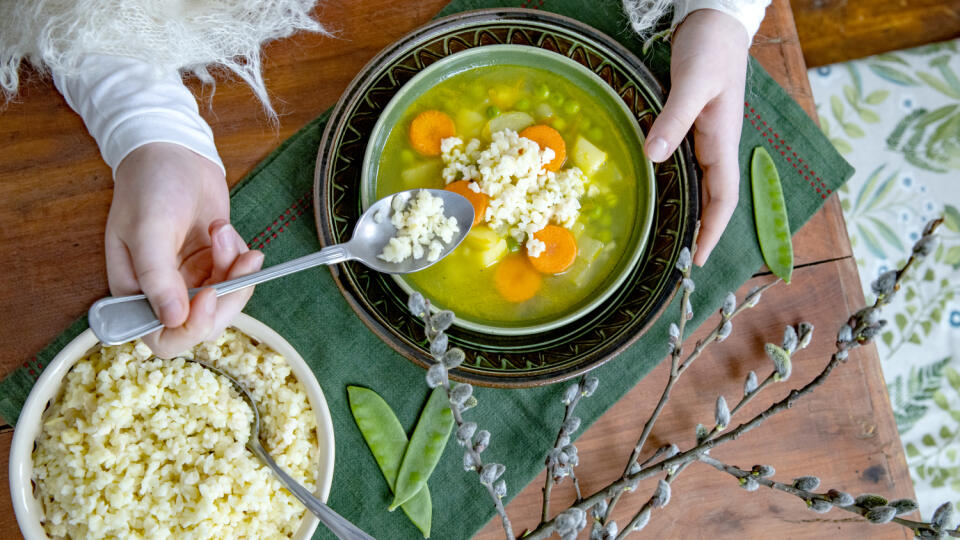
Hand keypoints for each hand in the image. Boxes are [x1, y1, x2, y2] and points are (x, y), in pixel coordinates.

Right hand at [106, 142, 263, 356]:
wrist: (174, 152)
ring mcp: (191, 280)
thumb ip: (158, 277)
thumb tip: (173, 320)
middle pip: (204, 324)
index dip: (189, 329)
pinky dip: (240, 256)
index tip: (210, 297)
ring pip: (227, 301)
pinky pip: (237, 278)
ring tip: (221, 230)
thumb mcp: (149, 229)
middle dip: (228, 295)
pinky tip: (223, 228)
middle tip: (241, 261)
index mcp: (134, 292)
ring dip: (235, 268)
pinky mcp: (214, 265)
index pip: (162, 338)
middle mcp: (163, 293)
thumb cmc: (151, 186)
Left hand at [644, 9, 749, 265]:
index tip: (696, 260)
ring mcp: (706, 138)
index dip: (712, 232)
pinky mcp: (694, 128)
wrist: (716, 22)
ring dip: (689, 214)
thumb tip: (655, 156)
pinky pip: (688, 168)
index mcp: (722, 141)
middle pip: (713, 200)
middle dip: (700, 232)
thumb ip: (674, 118)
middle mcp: (717, 146)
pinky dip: (678, 188)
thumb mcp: (692, 83)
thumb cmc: (710, 50)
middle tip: (676, 262)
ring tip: (668, 241)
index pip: (723, 199)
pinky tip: (661, 197)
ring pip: (700, 186)